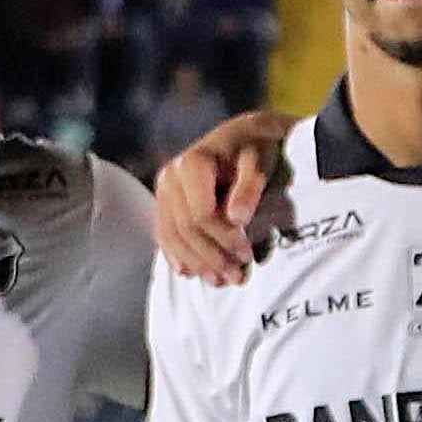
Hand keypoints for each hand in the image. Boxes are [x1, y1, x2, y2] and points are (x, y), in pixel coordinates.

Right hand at [148, 109, 297, 286]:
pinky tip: (192, 273)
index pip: (201, 214)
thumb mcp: (259, 163)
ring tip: (220, 282)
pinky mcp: (162, 204)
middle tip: (238, 277)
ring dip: (196, 264)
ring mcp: (163, 191)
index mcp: (191, 164)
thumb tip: (238, 219)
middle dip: (212, 257)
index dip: (224, 238)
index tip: (248, 254)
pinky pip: (164, 235)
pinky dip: (178, 256)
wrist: (239, 139)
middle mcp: (170, 177)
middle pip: (186, 229)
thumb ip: (249, 188)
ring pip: (172, 236)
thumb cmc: (253, 150)